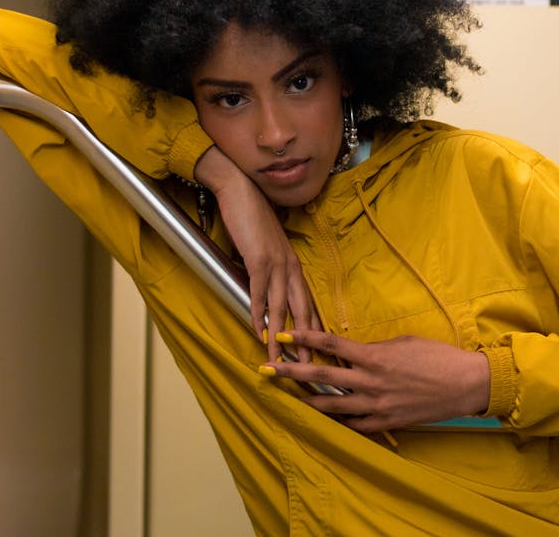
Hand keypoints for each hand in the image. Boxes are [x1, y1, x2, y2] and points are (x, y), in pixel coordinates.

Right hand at [194, 147, 320, 360]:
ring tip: (281, 362)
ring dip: (280, 338)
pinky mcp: (258, 259)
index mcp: (294, 264)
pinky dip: (259, 314)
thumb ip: (270, 266)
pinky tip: (258, 331)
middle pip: (302, 311)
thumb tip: (266, 286)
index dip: (312, 328)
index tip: (317, 352)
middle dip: (306, 342)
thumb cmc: (252, 216)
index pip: (308, 302)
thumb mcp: (266, 245)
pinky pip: (260, 293)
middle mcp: (290, 266)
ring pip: (282, 308)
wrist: (241, 188)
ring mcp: (276, 263)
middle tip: (309, 368)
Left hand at [261, 330, 490, 430]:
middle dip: (291, 372)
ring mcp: (377, 405)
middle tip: (267, 369)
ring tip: (287, 398)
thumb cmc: (436, 356)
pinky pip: (355, 425)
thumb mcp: (402, 342)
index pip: (330, 344)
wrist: (465, 384)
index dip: (305, 338)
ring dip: (307, 401)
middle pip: (322, 376)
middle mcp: (370, 382)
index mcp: (373, 356)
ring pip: (332, 406)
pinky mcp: (387, 422)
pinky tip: (324, 420)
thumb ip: (374, 349)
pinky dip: (338, 422)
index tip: (284, 335)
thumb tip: (355, 354)